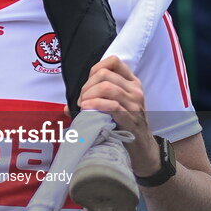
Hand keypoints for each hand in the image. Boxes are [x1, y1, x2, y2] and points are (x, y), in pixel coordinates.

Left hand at [74, 55, 160, 176]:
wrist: (142, 149)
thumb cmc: (125, 126)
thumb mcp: (115, 107)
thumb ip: (96, 100)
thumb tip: (67, 107)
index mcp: (132, 82)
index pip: (114, 61)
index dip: (95, 69)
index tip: (87, 85)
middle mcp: (135, 89)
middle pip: (105, 74)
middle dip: (87, 85)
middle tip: (81, 100)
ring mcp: (135, 104)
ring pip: (106, 87)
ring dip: (89, 95)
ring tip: (83, 105)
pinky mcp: (131, 118)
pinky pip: (111, 105)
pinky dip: (95, 104)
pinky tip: (86, 109)